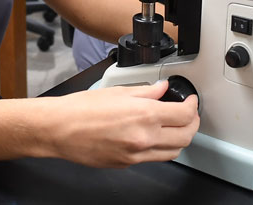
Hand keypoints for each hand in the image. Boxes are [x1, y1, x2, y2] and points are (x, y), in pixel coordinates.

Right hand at [45, 79, 199, 167]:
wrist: (60, 129)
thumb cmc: (81, 109)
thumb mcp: (118, 91)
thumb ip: (146, 91)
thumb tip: (161, 89)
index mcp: (144, 115)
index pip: (184, 115)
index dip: (193, 107)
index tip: (190, 101)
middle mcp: (144, 137)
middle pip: (186, 137)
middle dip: (192, 123)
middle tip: (189, 113)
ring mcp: (136, 154)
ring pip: (174, 152)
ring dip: (180, 138)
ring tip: (175, 126)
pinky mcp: (127, 164)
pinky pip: (154, 158)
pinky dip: (161, 148)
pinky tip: (154, 136)